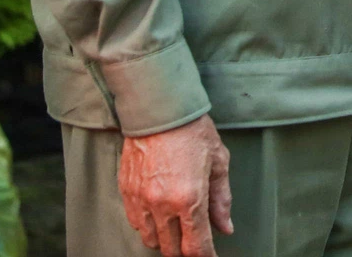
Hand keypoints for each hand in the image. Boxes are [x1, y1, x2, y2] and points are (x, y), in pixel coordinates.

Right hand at [118, 115, 231, 255]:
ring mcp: (141, 201)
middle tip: (196, 241)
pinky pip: (135, 223)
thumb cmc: (193, 132)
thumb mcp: (218, 162)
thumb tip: (225, 228)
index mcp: (190, 199)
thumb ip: (221, 200)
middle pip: (172, 249)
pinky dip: (148, 226)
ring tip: (178, 228)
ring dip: (166, 240)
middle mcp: (162, 205)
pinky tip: (159, 216)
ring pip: (151, 240)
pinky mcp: (126, 193)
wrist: (159, 109)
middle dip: (186, 250)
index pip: (196, 246)